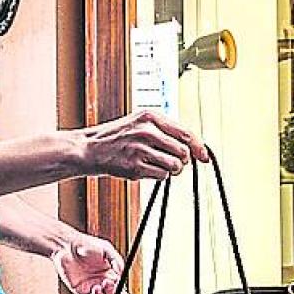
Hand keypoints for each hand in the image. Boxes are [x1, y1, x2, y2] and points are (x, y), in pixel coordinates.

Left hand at [51, 233, 127, 293]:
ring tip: (98, 286)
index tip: (122, 292)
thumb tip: (122, 274)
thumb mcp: (106, 249)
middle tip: (111, 288)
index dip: (123, 293)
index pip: (120, 288)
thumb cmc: (86, 244)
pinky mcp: (81, 292)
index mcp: (110, 273)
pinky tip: (94, 290)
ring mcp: (91, 288)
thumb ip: (117, 261)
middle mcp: (102, 282)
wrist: (67, 246)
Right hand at [80, 111, 208, 180]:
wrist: (89, 148)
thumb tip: (195, 150)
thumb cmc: (117, 138)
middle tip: (167, 161)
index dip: (199, 147)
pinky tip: (144, 169)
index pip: (186, 133)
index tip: (204, 158)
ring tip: (155, 165)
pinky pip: (161, 176)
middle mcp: (147, 131)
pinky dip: (157, 176)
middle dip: (181, 161)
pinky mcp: (134, 166)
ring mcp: (140, 148)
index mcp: (151, 117)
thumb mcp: (141, 124)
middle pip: (183, 152)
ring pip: (174, 166)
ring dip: (170, 170)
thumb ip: (166, 132)